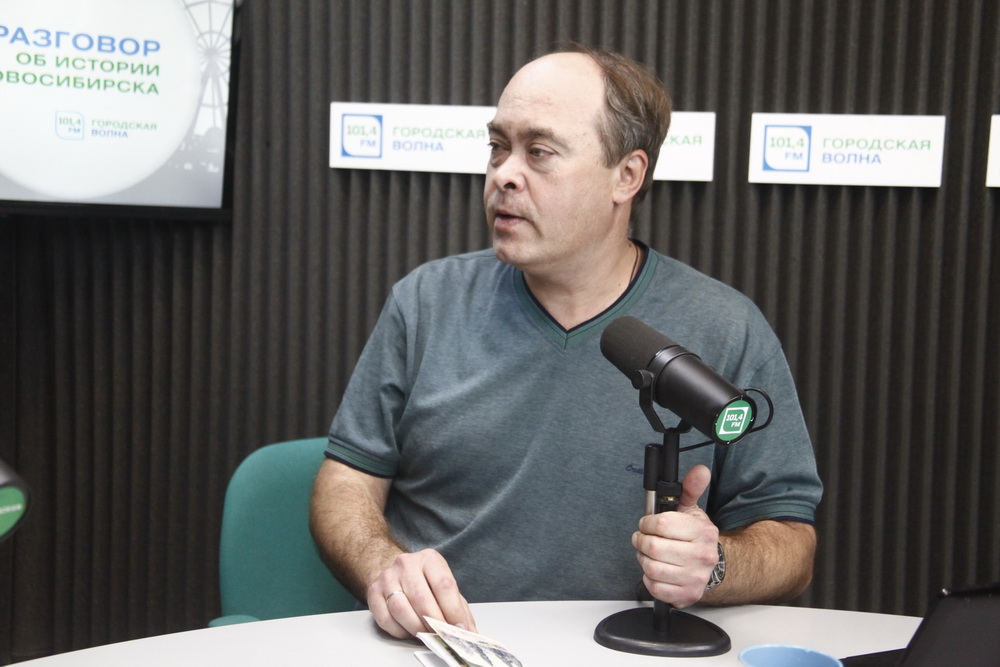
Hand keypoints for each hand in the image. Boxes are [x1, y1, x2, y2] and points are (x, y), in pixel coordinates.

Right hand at [367, 548, 476, 638]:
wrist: (395, 571)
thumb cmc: (424, 581)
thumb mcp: (444, 585)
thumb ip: (458, 607)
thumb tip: (469, 632)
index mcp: (429, 559)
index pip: (443, 585)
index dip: (453, 610)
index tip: (459, 627)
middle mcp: (407, 564)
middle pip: (422, 598)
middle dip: (434, 622)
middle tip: (442, 635)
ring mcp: (388, 577)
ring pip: (401, 609)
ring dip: (416, 628)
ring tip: (426, 634)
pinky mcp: (373, 592)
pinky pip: (386, 618)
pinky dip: (399, 630)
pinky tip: (408, 630)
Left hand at [632, 464, 719, 607]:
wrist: (713, 567)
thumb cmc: (695, 537)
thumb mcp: (692, 510)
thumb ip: (691, 488)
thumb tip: (699, 471)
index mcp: (703, 532)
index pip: (661, 525)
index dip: (647, 523)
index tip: (646, 524)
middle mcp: (702, 556)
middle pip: (654, 548)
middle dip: (642, 541)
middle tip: (643, 539)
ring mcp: (695, 577)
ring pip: (652, 568)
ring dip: (643, 560)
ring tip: (648, 554)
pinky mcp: (687, 595)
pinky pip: (655, 587)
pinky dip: (649, 578)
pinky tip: (656, 570)